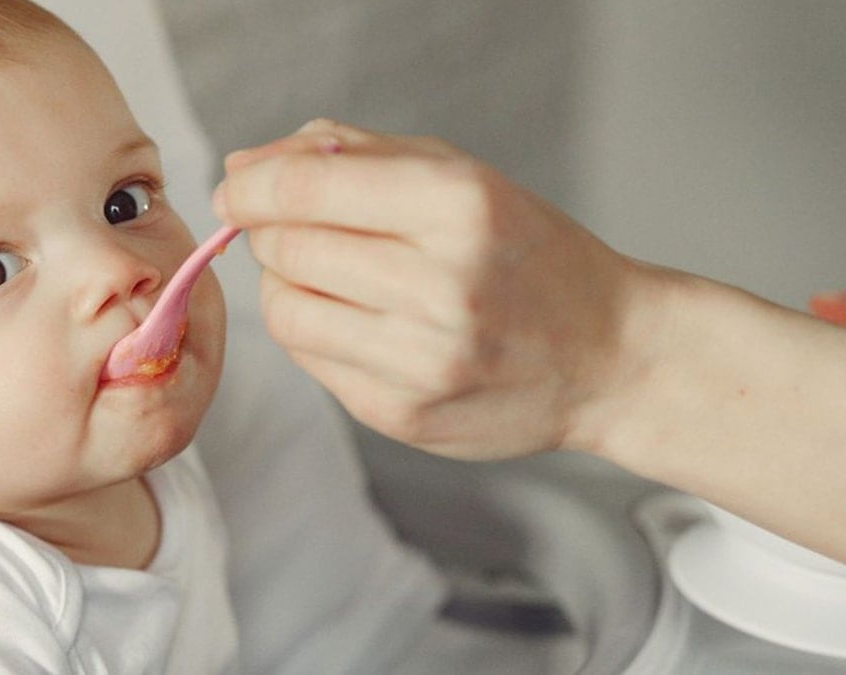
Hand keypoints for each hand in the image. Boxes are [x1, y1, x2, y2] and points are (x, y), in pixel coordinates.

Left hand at [212, 120, 636, 459]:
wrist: (608, 357)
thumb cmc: (528, 254)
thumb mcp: (462, 176)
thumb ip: (353, 155)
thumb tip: (245, 166)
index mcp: (460, 208)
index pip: (304, 190)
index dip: (250, 186)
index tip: (237, 189)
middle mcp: (442, 288)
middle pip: (286, 250)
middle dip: (270, 231)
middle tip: (293, 227)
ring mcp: (421, 362)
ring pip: (284, 311)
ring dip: (285, 284)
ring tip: (328, 275)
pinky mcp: (402, 415)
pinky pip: (310, 362)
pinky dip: (315, 331)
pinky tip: (358, 319)